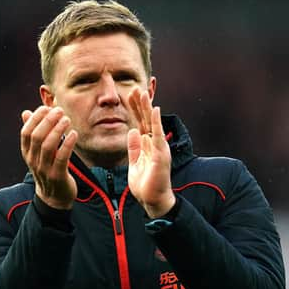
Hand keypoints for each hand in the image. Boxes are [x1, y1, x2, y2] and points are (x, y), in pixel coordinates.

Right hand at [20, 106, 77, 209]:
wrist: (54, 198)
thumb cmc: (48, 169)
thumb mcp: (38, 152)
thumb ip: (33, 133)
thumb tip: (26, 112)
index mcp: (27, 153)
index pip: (26, 132)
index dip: (35, 118)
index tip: (46, 108)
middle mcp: (33, 161)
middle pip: (37, 136)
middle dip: (48, 121)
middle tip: (60, 111)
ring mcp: (44, 169)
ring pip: (48, 146)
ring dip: (58, 130)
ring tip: (67, 120)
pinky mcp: (58, 176)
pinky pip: (62, 157)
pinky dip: (68, 144)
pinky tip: (74, 134)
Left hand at [127, 90, 175, 218]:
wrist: (153, 200)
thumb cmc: (145, 184)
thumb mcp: (134, 162)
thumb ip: (133, 147)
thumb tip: (132, 131)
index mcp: (148, 145)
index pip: (140, 123)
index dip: (135, 109)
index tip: (128, 95)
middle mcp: (155, 143)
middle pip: (146, 120)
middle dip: (140, 104)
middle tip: (134, 88)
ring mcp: (159, 147)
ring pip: (152, 123)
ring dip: (147, 108)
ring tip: (143, 93)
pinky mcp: (161, 154)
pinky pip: (158, 135)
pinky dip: (156, 122)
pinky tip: (154, 109)